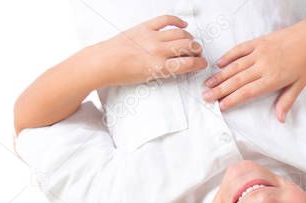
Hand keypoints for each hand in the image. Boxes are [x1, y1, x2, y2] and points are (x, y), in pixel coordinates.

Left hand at [91, 15, 206, 86]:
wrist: (103, 63)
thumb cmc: (121, 73)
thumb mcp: (148, 79)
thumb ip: (165, 71)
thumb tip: (179, 66)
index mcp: (159, 67)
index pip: (188, 64)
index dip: (199, 64)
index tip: (202, 63)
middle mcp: (157, 50)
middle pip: (187, 46)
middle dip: (197, 50)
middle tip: (198, 53)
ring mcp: (151, 37)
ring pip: (180, 34)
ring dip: (190, 38)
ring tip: (191, 42)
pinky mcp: (145, 27)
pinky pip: (166, 20)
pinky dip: (177, 21)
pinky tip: (183, 25)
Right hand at [202, 14, 305, 121]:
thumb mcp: (300, 85)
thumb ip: (287, 101)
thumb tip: (280, 119)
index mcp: (273, 79)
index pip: (248, 92)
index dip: (233, 99)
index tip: (221, 106)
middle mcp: (263, 66)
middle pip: (237, 80)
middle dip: (220, 89)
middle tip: (206, 97)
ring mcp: (259, 52)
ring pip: (235, 66)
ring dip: (220, 75)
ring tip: (207, 83)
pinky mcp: (258, 42)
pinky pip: (240, 49)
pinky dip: (228, 56)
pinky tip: (219, 63)